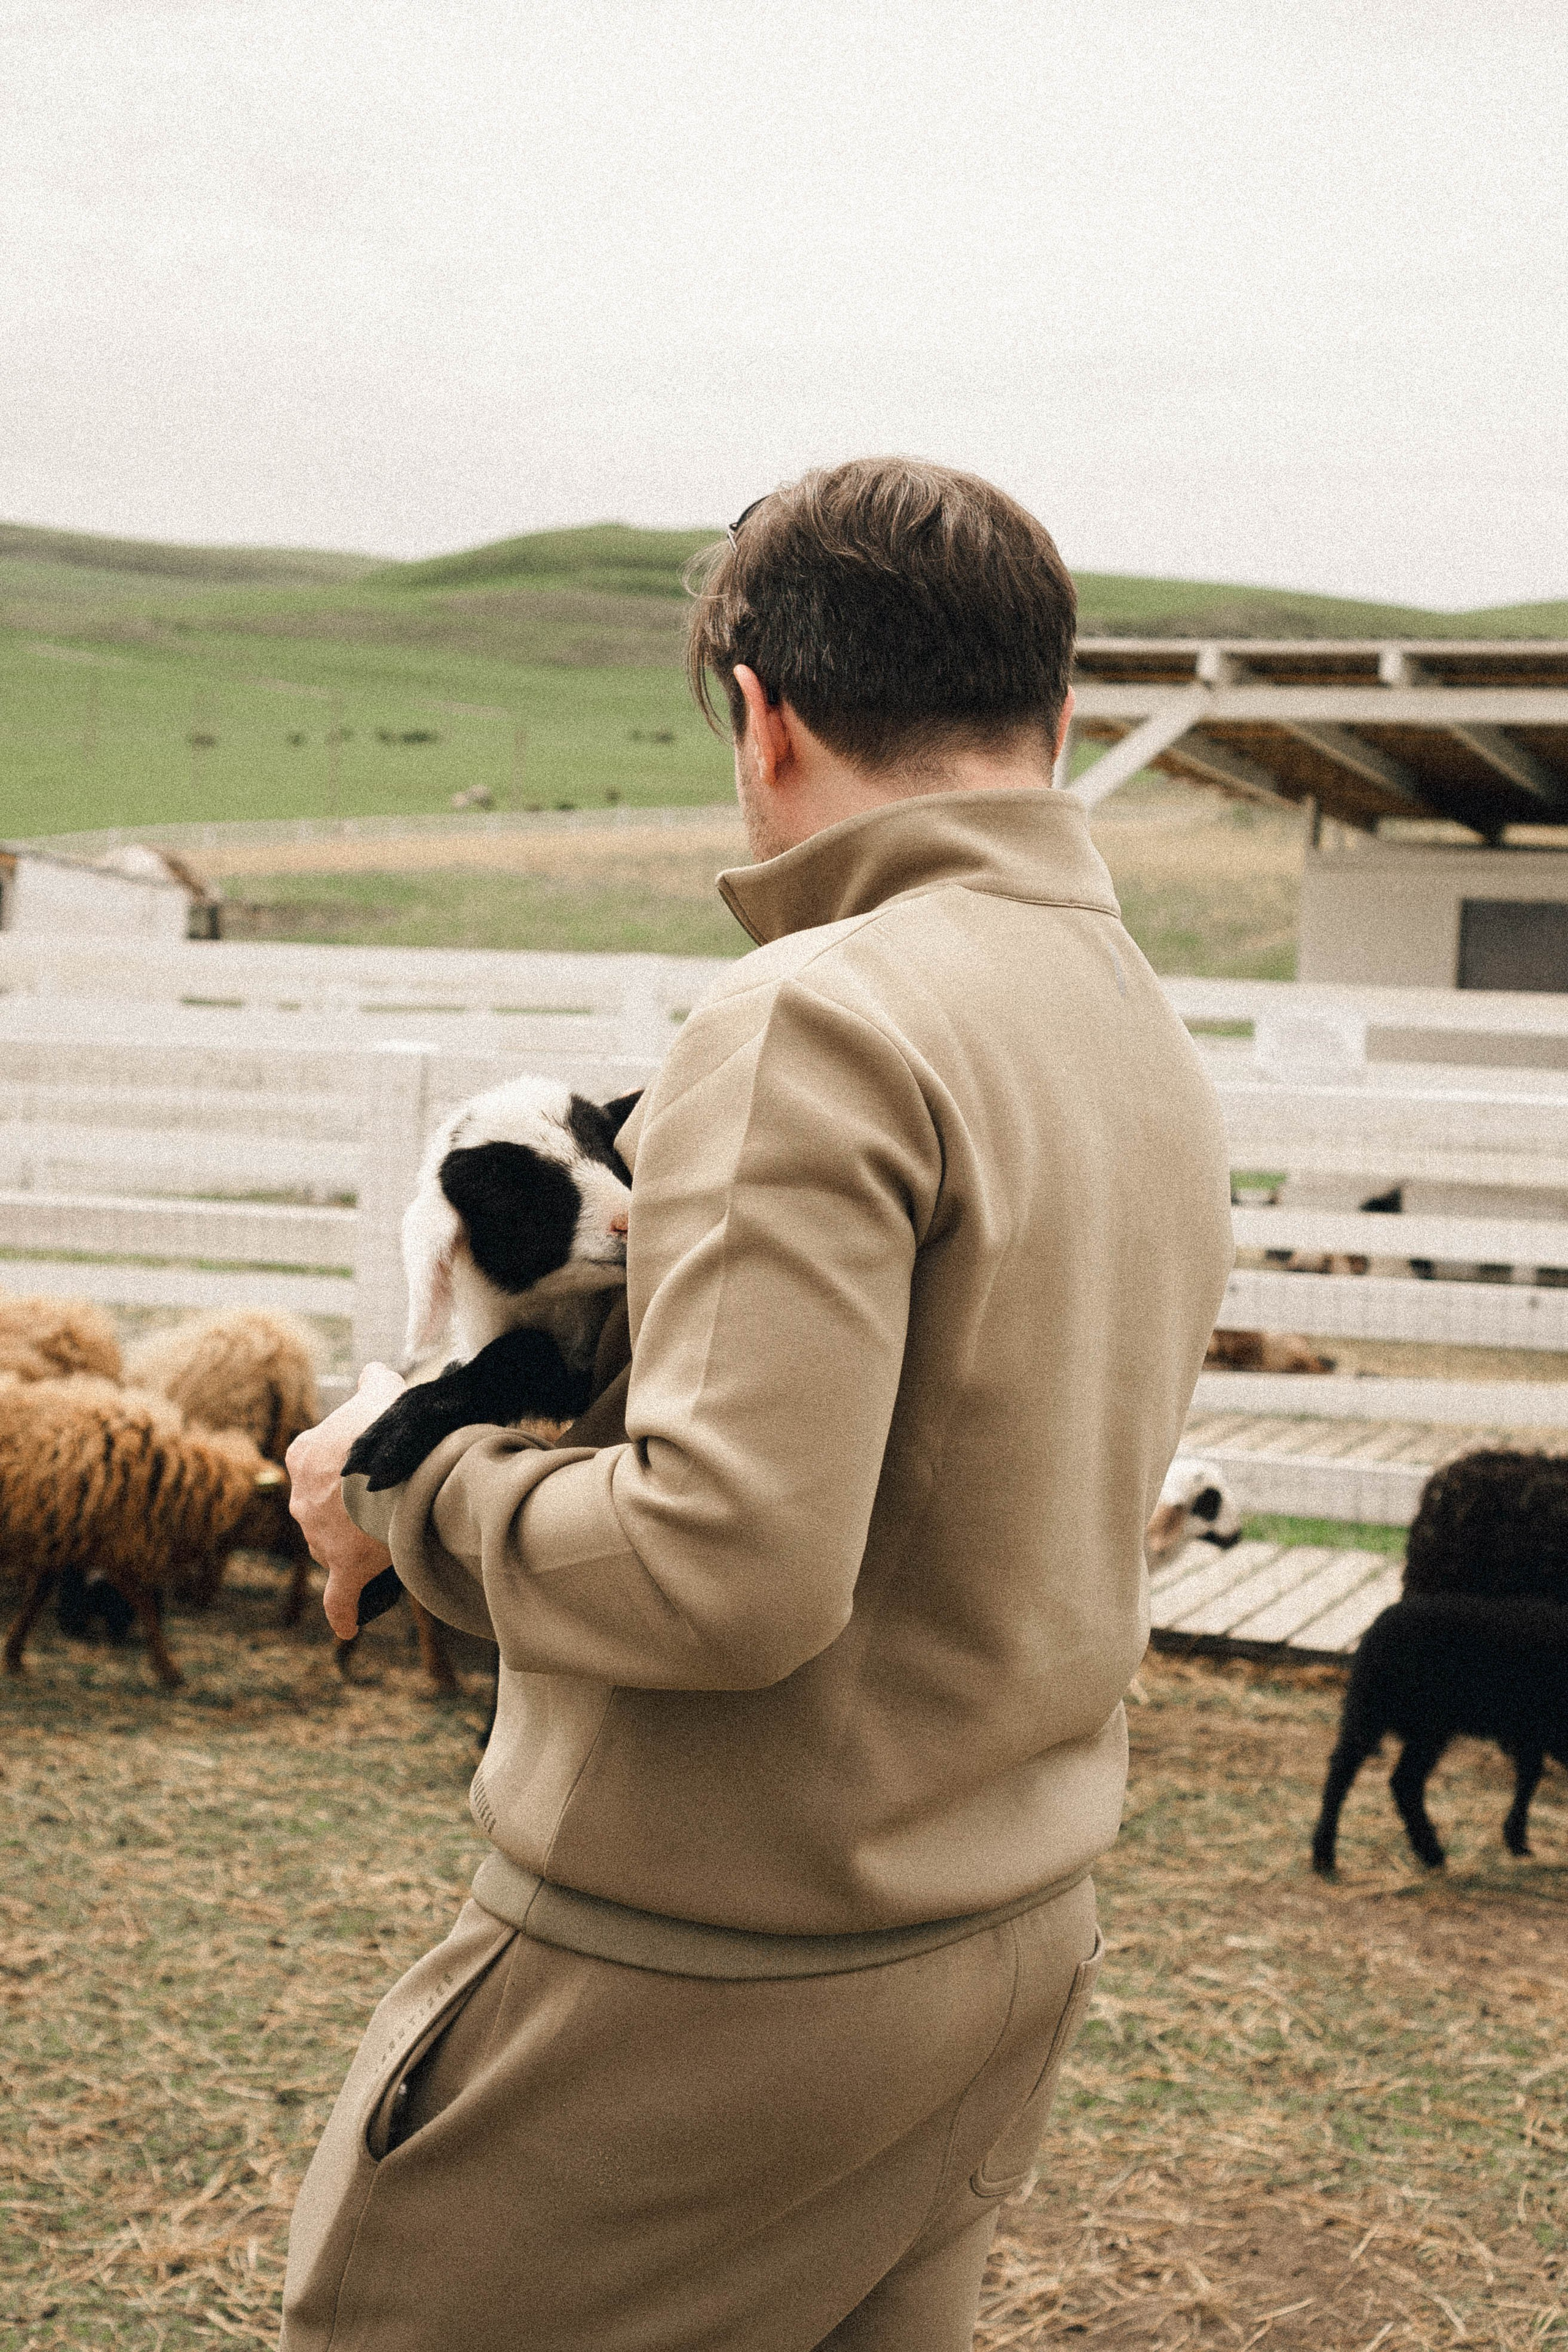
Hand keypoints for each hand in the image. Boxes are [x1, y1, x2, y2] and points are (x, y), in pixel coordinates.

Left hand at [286, 1363, 405, 1638]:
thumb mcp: (381, 1392)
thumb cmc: (387, 1428)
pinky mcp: (342, 1567)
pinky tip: (347, 1625)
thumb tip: (372, 1369)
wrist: (395, 1470)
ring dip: (352, 1546)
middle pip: (321, 1508)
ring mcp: (318, 1536)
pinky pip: (339, 1597)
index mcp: (305, 1455)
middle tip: (382, 1503)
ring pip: (330, 1546)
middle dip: (345, 1510)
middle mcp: (301, 1497)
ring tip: (388, 1540)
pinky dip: (343, 1611)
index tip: (367, 1471)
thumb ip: (373, 1381)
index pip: (318, 1464)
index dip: (345, 1467)